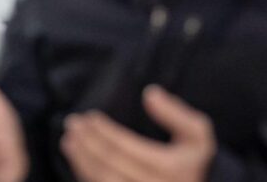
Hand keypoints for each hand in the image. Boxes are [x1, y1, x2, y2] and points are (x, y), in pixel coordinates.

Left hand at [61, 86, 214, 181]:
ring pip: (103, 181)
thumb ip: (177, 113)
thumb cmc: (192, 160)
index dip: (104, 131)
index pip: (127, 148)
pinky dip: (86, 175)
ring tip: (69, 140)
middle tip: (72, 124)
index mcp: (171, 169)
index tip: (89, 116)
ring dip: (81, 160)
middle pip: (111, 165)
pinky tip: (77, 159)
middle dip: (87, 143)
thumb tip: (150, 93)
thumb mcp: (196, 134)